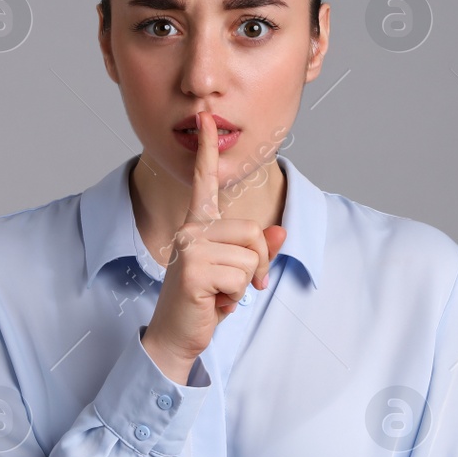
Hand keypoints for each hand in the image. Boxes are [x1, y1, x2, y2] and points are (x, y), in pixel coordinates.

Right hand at [142, 112, 286, 381]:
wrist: (177, 337)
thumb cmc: (204, 304)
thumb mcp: (236, 275)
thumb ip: (258, 253)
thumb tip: (281, 233)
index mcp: (198, 227)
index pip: (204, 183)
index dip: (207, 151)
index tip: (205, 119)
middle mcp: (190, 231)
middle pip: (253, 231)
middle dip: (257, 264)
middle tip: (236, 287)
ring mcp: (189, 248)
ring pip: (250, 257)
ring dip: (244, 285)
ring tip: (219, 295)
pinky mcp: (193, 269)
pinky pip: (241, 276)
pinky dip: (235, 297)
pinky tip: (213, 303)